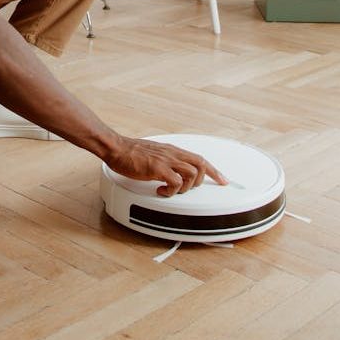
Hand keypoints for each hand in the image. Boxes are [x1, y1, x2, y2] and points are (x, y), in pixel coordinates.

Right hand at [106, 136, 227, 196]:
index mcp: (172, 150)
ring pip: (192, 174)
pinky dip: (172, 191)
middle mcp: (172, 154)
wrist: (116, 148)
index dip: (214, 171)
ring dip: (186, 187)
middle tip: (190, 189)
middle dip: (202, 180)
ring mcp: (166, 160)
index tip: (223, 180)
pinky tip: (161, 191)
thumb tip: (171, 171)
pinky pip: (175, 182)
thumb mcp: (154, 153)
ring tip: (172, 190)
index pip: (200, 158)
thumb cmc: (130, 152)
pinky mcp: (157, 168)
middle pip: (201, 164)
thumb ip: (165, 160)